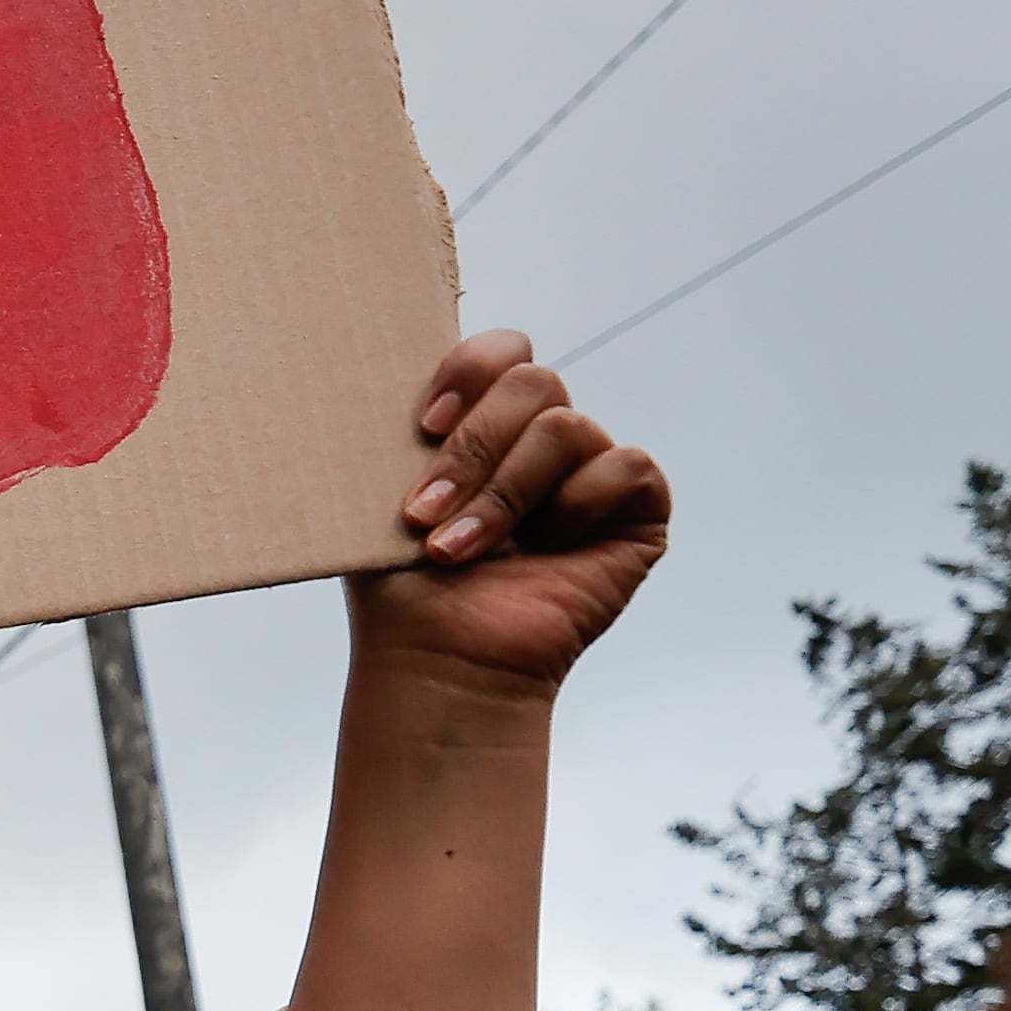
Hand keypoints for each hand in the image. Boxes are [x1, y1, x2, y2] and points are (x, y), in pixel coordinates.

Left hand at [350, 331, 669, 696]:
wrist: (437, 659)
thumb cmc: (402, 587)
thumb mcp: (376, 497)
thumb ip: (388, 431)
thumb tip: (373, 373)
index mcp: (485, 425)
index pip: (502, 352)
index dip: (470, 369)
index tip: (425, 424)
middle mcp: (540, 442)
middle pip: (533, 380)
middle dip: (472, 449)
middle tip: (422, 513)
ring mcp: (590, 473)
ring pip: (566, 427)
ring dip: (504, 494)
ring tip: (458, 550)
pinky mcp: (637, 509)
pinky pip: (625, 465)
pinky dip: (575, 506)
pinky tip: (547, 552)